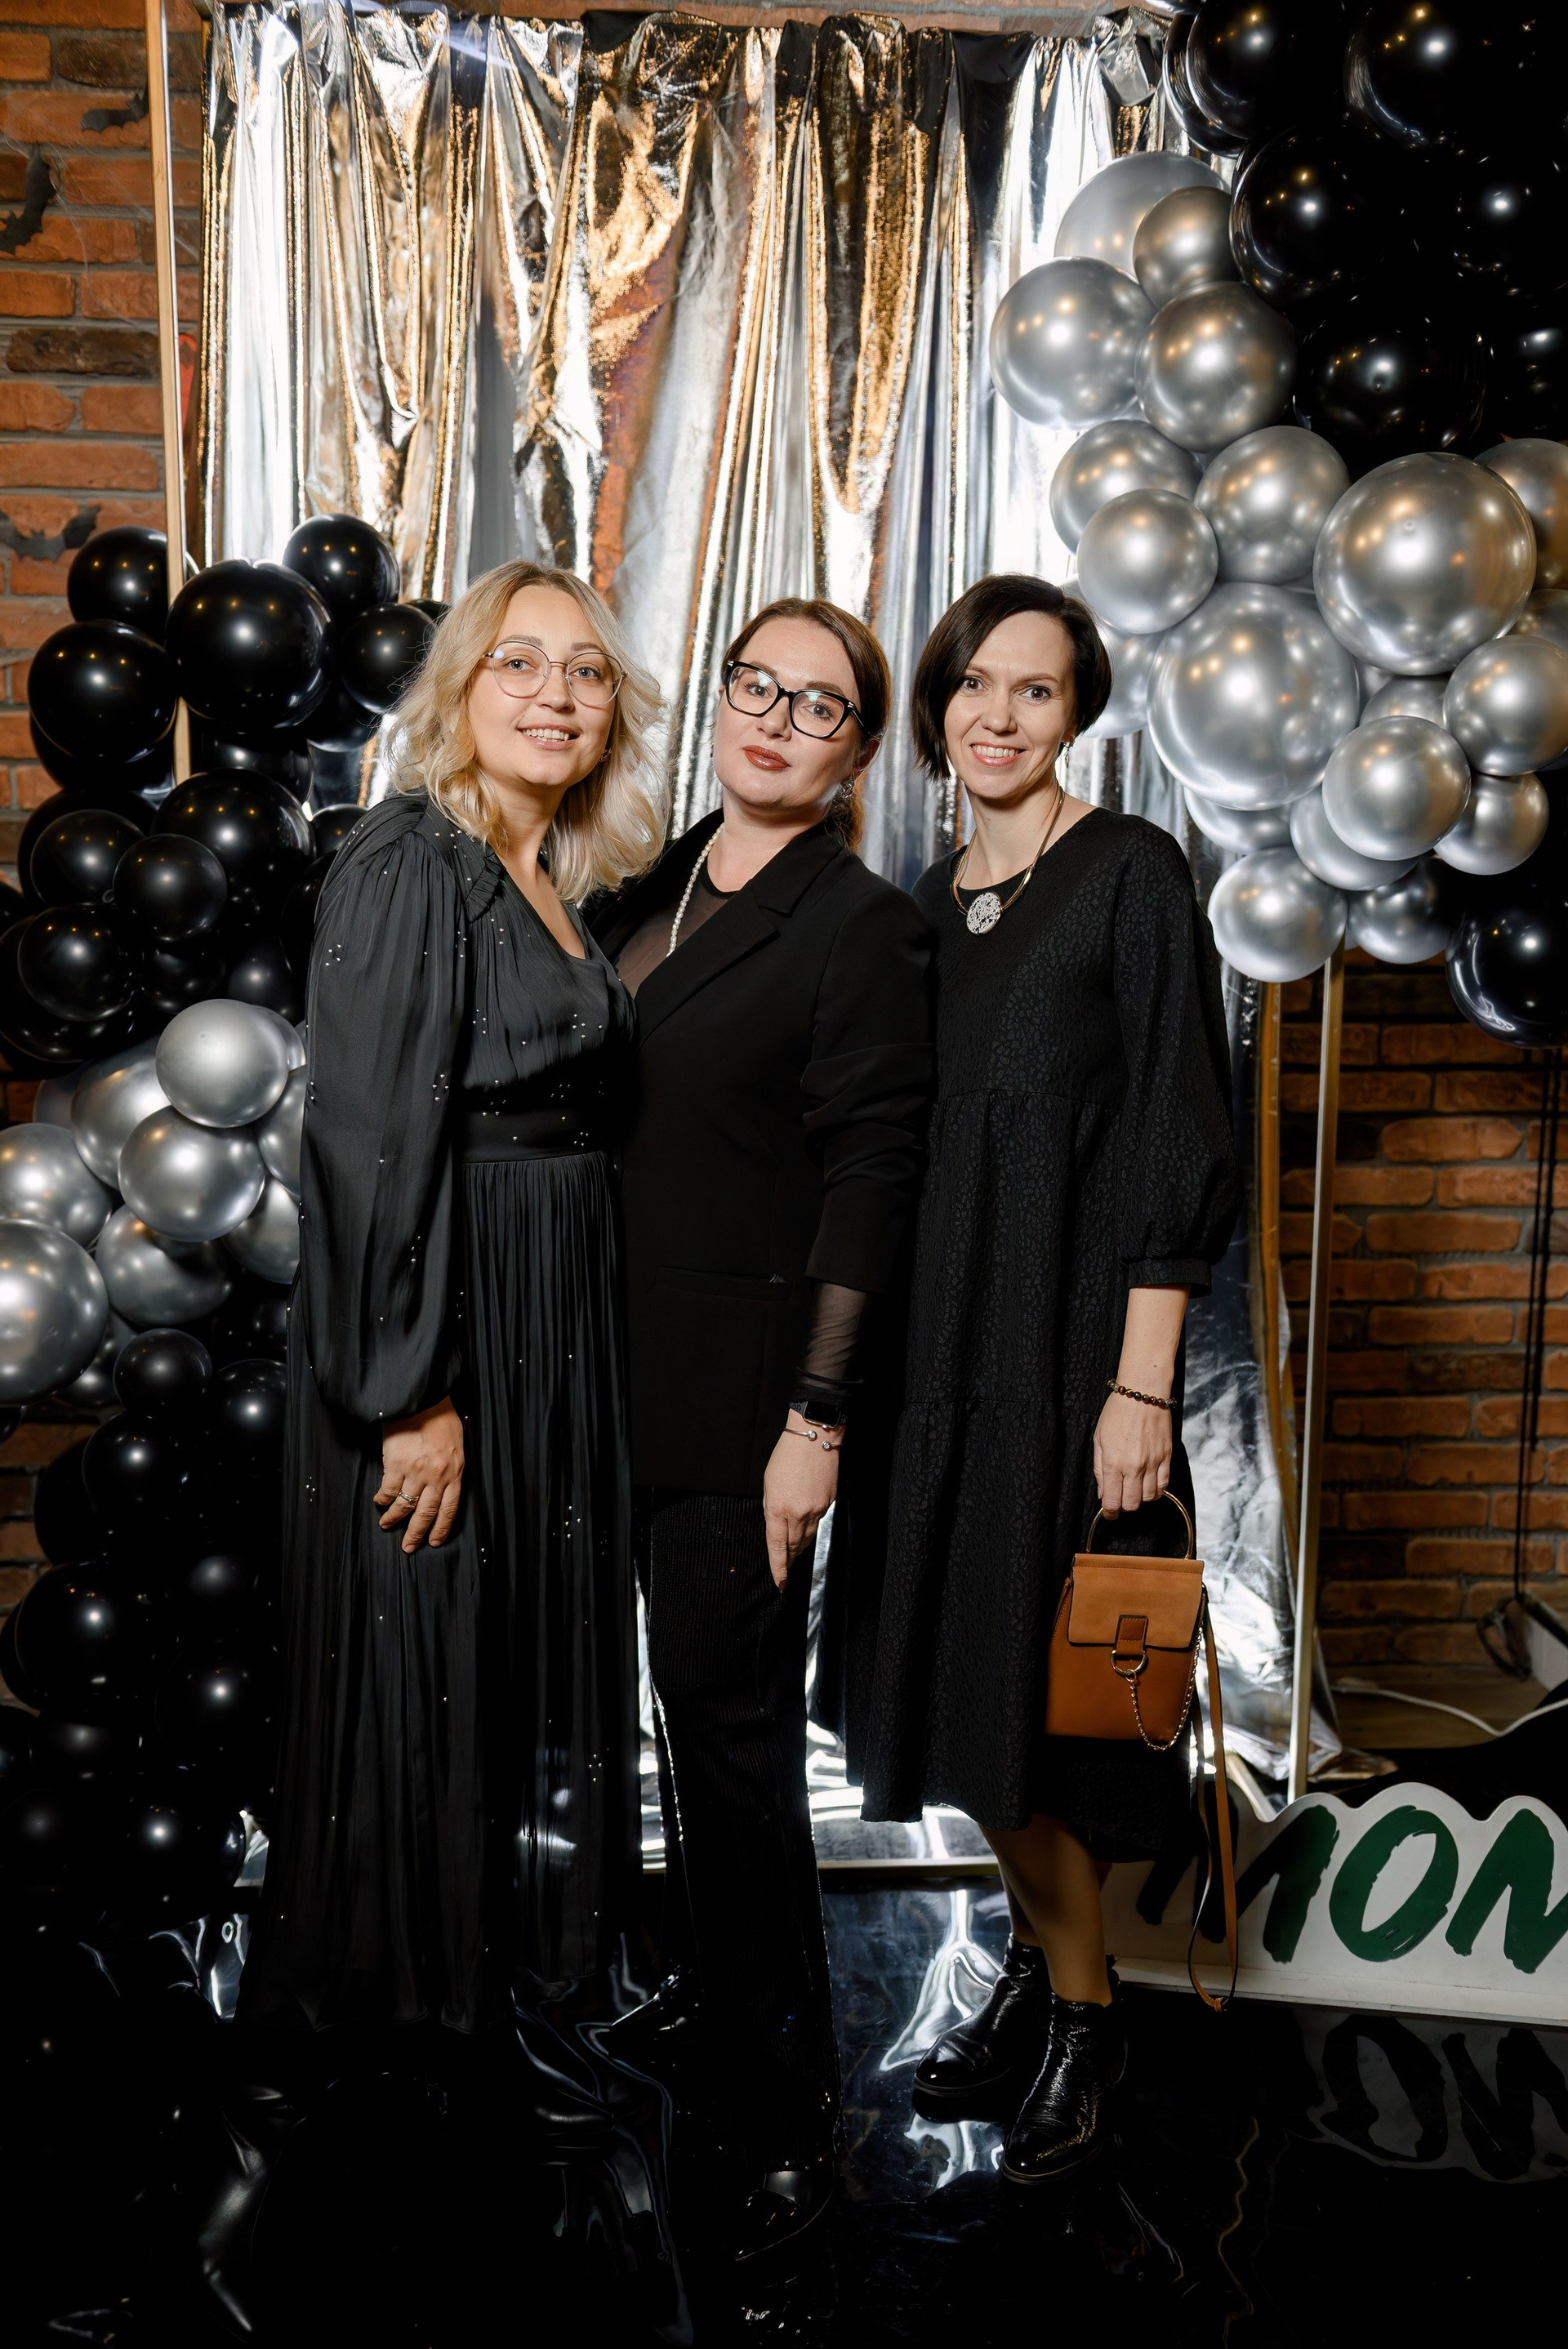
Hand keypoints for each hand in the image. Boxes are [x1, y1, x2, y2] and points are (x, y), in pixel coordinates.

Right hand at [376, 1398, 463, 1552]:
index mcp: (455, 1472)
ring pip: (404, 1505)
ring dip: (394, 1519)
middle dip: (416, 1533)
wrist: (422, 1399)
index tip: (434, 1542)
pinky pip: (388, 1490)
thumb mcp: (456, 1445)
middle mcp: (437, 1476)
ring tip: (387, 1525)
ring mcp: (416, 1472)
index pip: (450, 1509)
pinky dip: (382, 1499)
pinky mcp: (396, 1465)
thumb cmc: (441, 1419)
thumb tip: (442, 1488)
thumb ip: (451, 1468)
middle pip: (426, 1513)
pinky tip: (379, 1502)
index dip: (441, 1528)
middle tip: (408, 1547)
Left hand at [762, 1412, 839, 1590]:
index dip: (779, 1568)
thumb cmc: (787, 1456)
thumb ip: (772, 1508)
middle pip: (794, 1546)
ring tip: (794, 1554)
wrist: (815, 1437)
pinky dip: (810, 1527)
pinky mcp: (829, 1503)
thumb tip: (777, 1526)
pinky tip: (807, 1525)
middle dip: (789, 1559)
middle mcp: (799, 1513)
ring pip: (808, 1537)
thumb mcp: (768, 1483)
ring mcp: (817, 1509)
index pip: (777, 1547)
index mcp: (779, 1508)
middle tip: (785, 1569)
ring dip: (800, 1547)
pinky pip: (818, 1522)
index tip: (780, 1583)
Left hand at [1093, 1391, 1170, 1519]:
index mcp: (1113, 1463)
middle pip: (1132, 1504)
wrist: (1143, 1394)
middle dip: (1124, 1506)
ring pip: (1149, 1497)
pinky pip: (1164, 1484)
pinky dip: (1156, 1490)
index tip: (1109, 1513)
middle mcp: (1134, 1467)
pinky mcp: (1167, 1457)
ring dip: (1140, 1498)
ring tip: (1134, 1488)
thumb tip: (1103, 1493)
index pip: (1113, 1501)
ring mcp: (1153, 1463)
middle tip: (1120, 1499)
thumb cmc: (1117, 1413)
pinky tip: (1149, 1483)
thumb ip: (1099, 1469)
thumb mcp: (1099, 1439)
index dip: (1110, 1513)